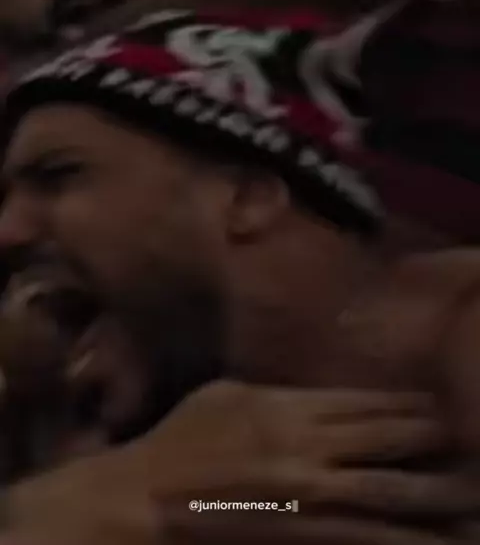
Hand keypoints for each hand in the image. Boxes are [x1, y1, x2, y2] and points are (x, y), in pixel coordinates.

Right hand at [4, 383, 476, 543]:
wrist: (144, 503)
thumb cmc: (178, 442)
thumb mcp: (223, 395)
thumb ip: (274, 394)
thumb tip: (316, 398)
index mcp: (284, 406)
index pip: (361, 403)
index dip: (402, 406)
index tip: (431, 408)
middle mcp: (303, 447)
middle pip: (382, 442)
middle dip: (428, 443)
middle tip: (465, 446)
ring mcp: (303, 495)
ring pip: (384, 490)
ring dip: (429, 492)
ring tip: (466, 497)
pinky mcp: (298, 536)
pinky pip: (363, 537)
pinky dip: (398, 536)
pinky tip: (425, 538)